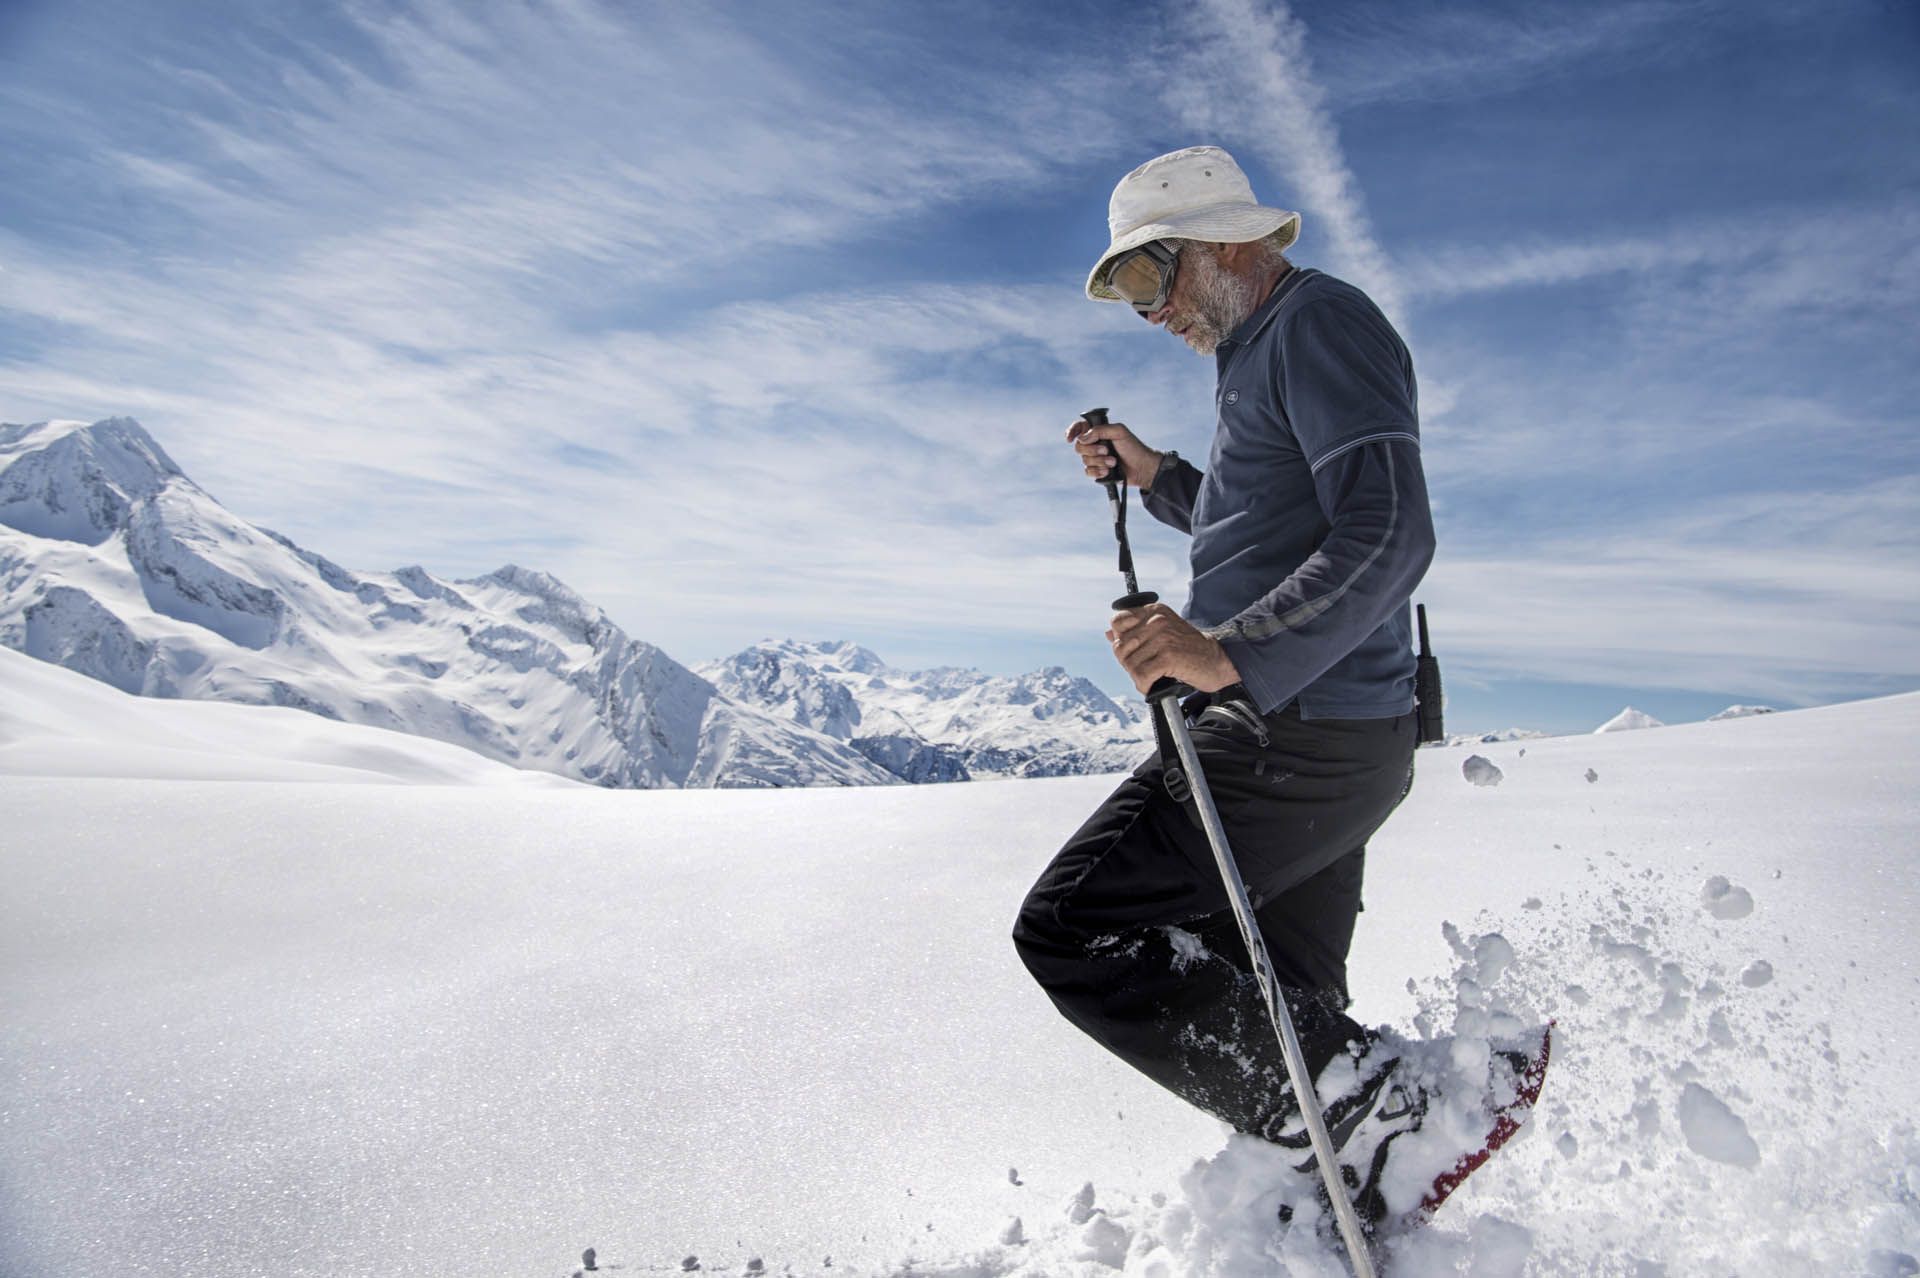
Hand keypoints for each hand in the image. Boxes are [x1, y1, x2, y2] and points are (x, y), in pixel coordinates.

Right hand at [1067, 416, 1162, 488]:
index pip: (1079, 428)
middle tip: (1107, 450)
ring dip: (1100, 462)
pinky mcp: (1098, 471)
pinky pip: (1088, 472)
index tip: (1070, 438)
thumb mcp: (1119, 432)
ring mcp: (1096, 458)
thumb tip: (1082, 438)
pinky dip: (1098, 472)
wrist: (1142, 467)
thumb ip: (1100, 430)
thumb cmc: (1133, 447)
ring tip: (1114, 462)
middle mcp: (1095, 444)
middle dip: (1092, 450)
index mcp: (1099, 431)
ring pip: (1084, 460)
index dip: (1072, 432)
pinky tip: (1108, 471)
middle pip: (1079, 446)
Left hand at [1107, 604, 1240, 695]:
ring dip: (1139, 677)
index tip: (1134, 651)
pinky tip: (1154, 686)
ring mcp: (1163, 637)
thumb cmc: (1188, 650)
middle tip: (1145, 670)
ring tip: (1153, 678)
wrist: (1217, 661)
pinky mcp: (1168, 656)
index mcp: (1154, 611)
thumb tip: (1109, 634)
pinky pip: (1142, 675)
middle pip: (1121, 646)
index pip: (1118, 621)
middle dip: (1129, 664)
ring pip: (1130, 663)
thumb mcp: (1162, 633)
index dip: (1120, 641)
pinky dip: (1145, 686)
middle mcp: (1157, 620)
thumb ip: (1136, 632)